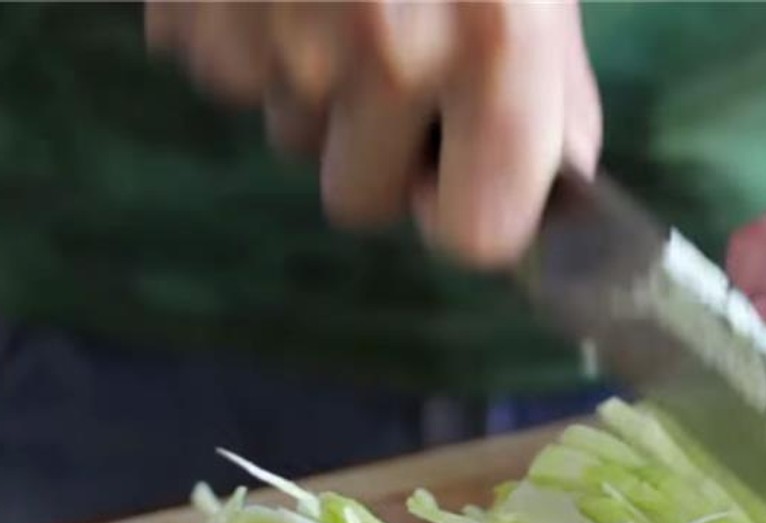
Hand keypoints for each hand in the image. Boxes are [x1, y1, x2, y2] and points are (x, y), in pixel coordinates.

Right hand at [145, 0, 601, 265]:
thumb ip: (552, 88)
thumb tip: (556, 183)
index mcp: (496, 46)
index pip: (474, 239)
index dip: (464, 214)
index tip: (460, 175)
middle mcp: (386, 54)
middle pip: (359, 202)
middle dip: (375, 151)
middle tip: (390, 57)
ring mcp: (277, 33)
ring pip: (287, 134)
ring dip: (311, 85)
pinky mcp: (192, 12)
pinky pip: (223, 74)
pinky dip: (246, 33)